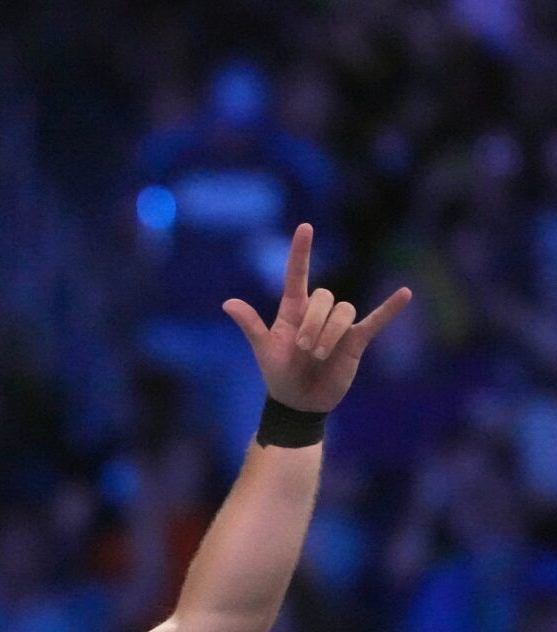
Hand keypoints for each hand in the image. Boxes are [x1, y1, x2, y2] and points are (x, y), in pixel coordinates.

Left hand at [222, 223, 411, 413]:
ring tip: (320, 356)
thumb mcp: (263, 350)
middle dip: (314, 323)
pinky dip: (389, 309)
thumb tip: (227, 303)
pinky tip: (405, 294)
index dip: (301, 252)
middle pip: (324, 297)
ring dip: (332, 333)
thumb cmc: (279, 374)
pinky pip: (375, 320)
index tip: (305, 227)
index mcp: (293, 311)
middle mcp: (317, 313)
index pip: (297, 275)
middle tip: (304, 349)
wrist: (299, 402)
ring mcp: (338, 325)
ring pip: (344, 311)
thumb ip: (251, 325)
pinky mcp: (356, 340)